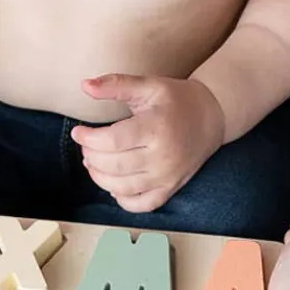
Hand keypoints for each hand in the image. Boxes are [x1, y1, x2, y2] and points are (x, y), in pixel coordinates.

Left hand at [70, 74, 225, 213]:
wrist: (211, 117)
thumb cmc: (176, 100)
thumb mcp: (148, 86)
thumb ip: (115, 84)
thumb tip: (84, 85)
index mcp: (156, 128)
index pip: (112, 141)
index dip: (88, 138)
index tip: (78, 132)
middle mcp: (163, 157)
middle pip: (114, 165)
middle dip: (91, 156)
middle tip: (86, 145)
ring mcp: (167, 177)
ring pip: (122, 188)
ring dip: (99, 177)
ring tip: (93, 162)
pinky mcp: (171, 188)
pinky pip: (141, 204)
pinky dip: (122, 199)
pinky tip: (114, 184)